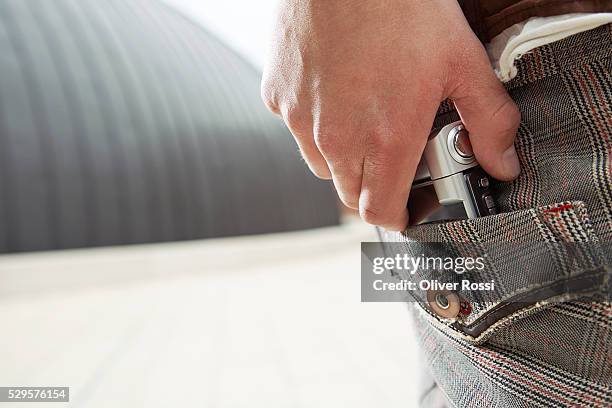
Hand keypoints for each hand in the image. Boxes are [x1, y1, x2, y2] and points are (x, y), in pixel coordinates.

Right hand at [261, 0, 520, 229]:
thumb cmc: (403, 9)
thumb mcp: (463, 62)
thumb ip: (489, 121)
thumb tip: (503, 166)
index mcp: (384, 141)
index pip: (379, 213)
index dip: (397, 216)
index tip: (408, 207)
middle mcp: (335, 140)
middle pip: (350, 193)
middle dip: (374, 187)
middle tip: (394, 155)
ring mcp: (299, 119)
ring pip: (321, 165)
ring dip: (344, 158)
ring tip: (364, 119)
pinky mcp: (276, 96)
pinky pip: (296, 128)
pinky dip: (315, 124)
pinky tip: (334, 91)